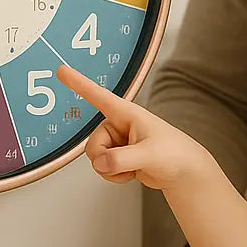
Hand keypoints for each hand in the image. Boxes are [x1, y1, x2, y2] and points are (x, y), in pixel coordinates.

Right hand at [56, 65, 211, 189]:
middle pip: (92, 144)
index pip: (98, 96)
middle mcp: (119, 125)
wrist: (184, 172)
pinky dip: (114, 176)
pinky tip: (131, 173)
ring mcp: (117, 141)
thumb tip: (99, 163)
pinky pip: (102, 168)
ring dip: (110, 170)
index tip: (61, 70)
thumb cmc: (175, 154)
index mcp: (127, 113)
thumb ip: (123, 159)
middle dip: (105, 159)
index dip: (78, 83)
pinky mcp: (118, 156)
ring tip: (134, 167)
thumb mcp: (150, 155)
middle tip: (126, 163)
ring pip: (95, 158)